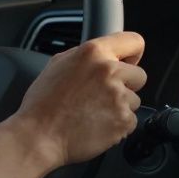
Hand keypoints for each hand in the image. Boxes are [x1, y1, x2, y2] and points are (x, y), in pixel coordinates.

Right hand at [7, 32, 146, 167]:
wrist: (39, 135)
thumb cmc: (42, 103)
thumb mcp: (58, 64)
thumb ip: (85, 56)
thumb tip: (102, 56)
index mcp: (93, 53)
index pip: (134, 41)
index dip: (132, 53)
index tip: (129, 62)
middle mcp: (109, 71)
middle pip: (139, 75)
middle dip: (125, 85)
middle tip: (102, 95)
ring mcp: (118, 97)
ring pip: (134, 100)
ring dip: (119, 106)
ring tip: (94, 112)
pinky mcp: (124, 120)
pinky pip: (131, 120)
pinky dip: (118, 125)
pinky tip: (96, 124)